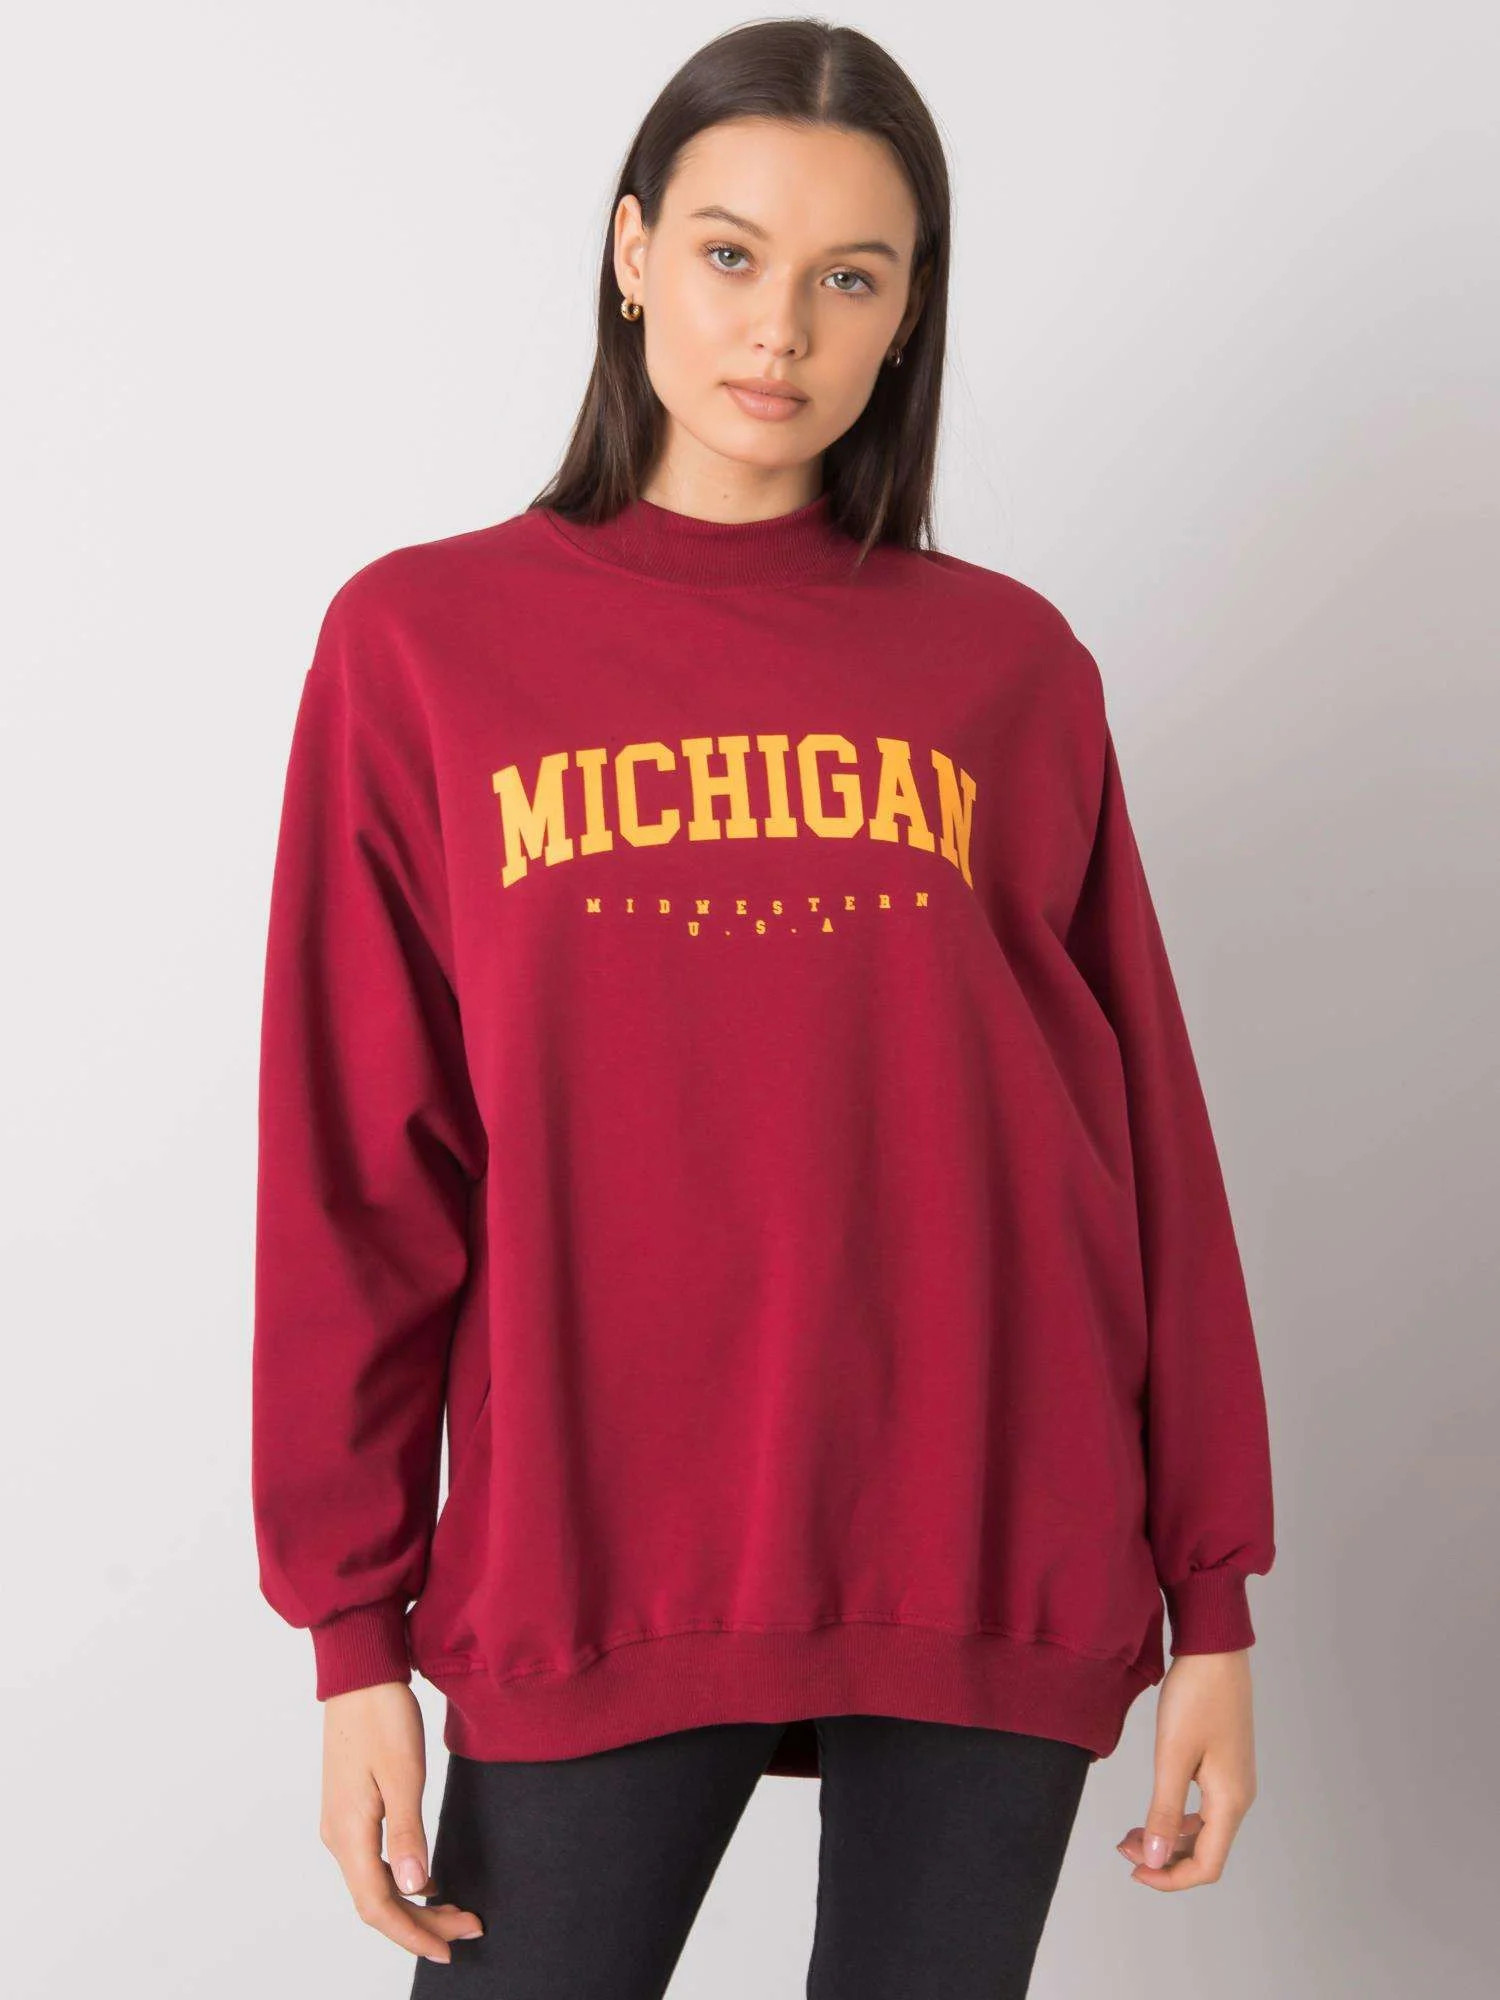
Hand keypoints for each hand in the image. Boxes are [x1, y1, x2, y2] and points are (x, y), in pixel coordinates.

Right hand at [318, 1681, 484, 1963]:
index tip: (448, 1949)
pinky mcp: (350, 1810)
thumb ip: (408, 1834)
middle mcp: (339, 1837)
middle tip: (467, 1928)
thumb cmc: (381, 1716)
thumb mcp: (403, 1773)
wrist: (359, 1674)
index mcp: (349, 1833)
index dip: (412, 1934)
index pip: (378, 1906)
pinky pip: (374, 1862)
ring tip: (455, 1910)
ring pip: (376, 1883)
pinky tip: (429, 1879)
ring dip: (414, 1902)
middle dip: (421, 1923)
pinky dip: (403, 1879)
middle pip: (378, 1901)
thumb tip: (415, 1889)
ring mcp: (341, 1824)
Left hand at [1115, 1649, 1257, 1890]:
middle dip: (1164, 1857)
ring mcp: (1234, 1779)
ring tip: (1131, 1832)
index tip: (1134, 1870)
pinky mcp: (1225, 1763)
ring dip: (1169, 1837)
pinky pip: (1204, 1806)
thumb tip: (1156, 1859)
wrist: (1215, 1649)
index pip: (1207, 1865)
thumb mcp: (1172, 1756)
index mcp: (1231, 1801)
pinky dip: (1178, 1815)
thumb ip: (1165, 1812)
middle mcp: (1239, 1796)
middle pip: (1206, 1851)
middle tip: (1123, 1846)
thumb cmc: (1196, 1697)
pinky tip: (1155, 1807)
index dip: (1170, 1878)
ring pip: (1204, 1829)